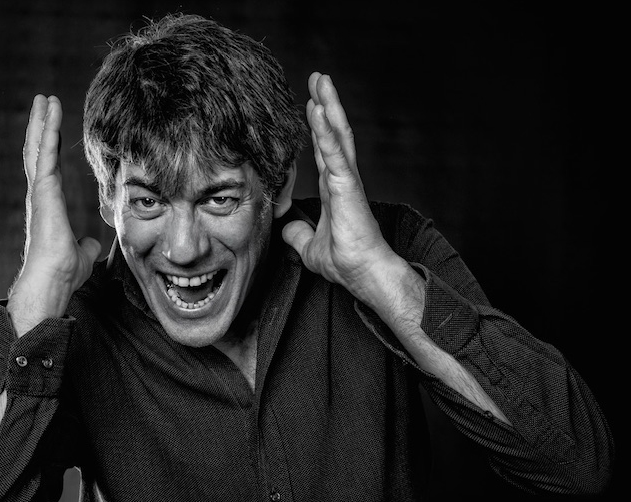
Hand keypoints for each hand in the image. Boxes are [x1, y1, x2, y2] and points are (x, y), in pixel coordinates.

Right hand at [8, 95, 100, 334]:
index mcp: (47, 205)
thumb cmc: (63, 272)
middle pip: (38, 152)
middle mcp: (39, 195)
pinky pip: (46, 153)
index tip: (51, 129)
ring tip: (44, 99)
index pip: (48, 169)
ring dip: (42, 121)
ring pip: (39, 147)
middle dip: (40, 126)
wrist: (52, 281)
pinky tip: (51, 112)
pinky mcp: (43, 190)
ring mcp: (39, 191)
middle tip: (43, 103)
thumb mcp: (82, 254)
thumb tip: (92, 242)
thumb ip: (86, 244)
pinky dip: (48, 130)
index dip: (49, 147)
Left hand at [282, 73, 404, 312]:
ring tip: (320, 80)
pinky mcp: (347, 186)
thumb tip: (286, 229)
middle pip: (332, 134)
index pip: (323, 151)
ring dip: (328, 106)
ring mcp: (346, 180)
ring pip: (337, 135)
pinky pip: (333, 153)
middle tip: (318, 79)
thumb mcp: (311, 247)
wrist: (363, 274)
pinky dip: (325, 130)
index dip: (317, 128)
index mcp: (334, 190)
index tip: (310, 105)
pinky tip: (318, 109)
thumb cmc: (346, 262)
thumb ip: (299, 235)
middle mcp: (342, 179)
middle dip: (325, 104)